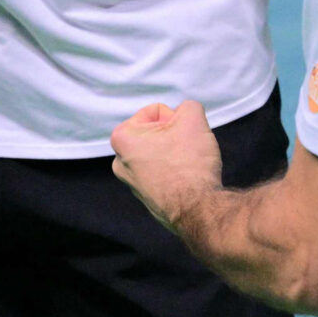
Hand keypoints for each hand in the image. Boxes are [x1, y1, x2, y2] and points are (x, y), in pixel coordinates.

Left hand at [110, 99, 224, 226]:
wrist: (198, 211)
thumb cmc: (190, 163)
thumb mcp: (193, 118)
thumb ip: (188, 106)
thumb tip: (186, 113)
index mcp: (121, 138)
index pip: (156, 111)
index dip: (176, 120)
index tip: (182, 137)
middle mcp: (120, 162)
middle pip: (156, 133)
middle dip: (174, 136)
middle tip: (187, 149)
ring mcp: (132, 184)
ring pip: (161, 153)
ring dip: (176, 154)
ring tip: (188, 167)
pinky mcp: (148, 199)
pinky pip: (165, 174)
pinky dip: (177, 173)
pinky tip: (187, 182)